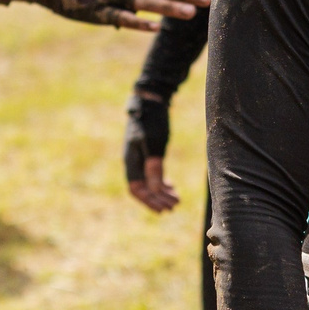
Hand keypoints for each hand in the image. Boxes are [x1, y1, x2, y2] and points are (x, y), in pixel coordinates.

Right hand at [124, 91, 179, 210]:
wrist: (150, 100)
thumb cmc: (152, 121)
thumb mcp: (154, 144)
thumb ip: (154, 166)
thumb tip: (155, 189)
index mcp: (132, 160)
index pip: (137, 189)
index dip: (149, 201)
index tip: (163, 209)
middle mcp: (134, 161)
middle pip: (143, 188)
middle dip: (157, 199)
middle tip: (174, 206)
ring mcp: (140, 157)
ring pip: (149, 182)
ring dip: (161, 193)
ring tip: (176, 200)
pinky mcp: (148, 152)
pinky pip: (152, 174)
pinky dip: (161, 182)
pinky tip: (171, 186)